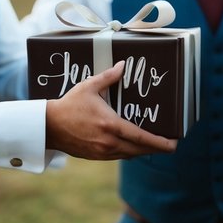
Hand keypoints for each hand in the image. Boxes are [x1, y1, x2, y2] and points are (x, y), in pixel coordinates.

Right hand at [45, 61, 176, 159]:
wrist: (49, 126)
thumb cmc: (69, 105)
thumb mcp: (89, 86)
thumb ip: (108, 76)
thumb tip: (123, 66)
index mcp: (110, 125)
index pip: (141, 137)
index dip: (160, 142)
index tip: (174, 143)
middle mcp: (109, 142)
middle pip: (139, 150)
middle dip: (156, 148)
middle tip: (170, 145)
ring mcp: (102, 152)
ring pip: (129, 155)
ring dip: (143, 150)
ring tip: (154, 143)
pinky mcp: (95, 157)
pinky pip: (118, 156)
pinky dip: (129, 151)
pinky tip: (134, 145)